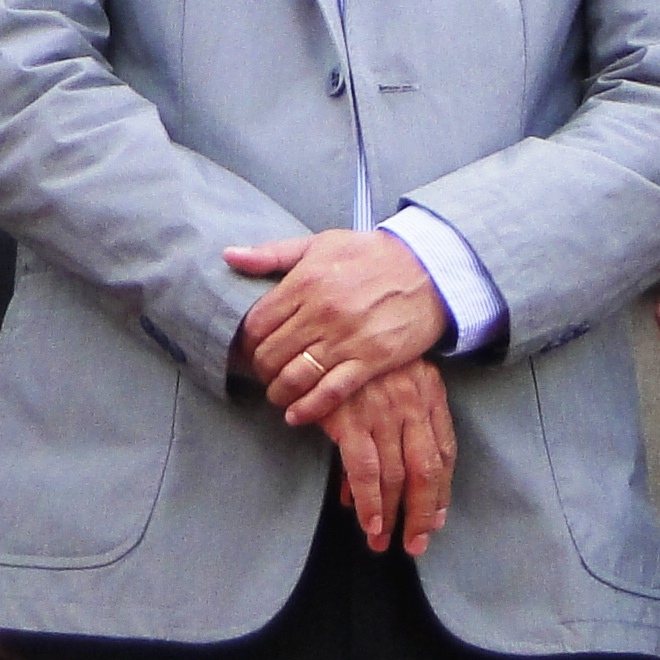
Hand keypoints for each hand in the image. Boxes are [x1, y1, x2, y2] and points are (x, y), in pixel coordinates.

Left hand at [229, 230, 451, 421]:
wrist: (429, 269)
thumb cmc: (370, 254)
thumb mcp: (319, 244)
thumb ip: (272, 254)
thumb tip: (229, 256)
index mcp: (305, 282)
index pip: (257, 322)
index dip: (246, 341)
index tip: (248, 348)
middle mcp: (321, 312)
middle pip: (271, 353)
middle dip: (260, 369)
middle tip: (262, 373)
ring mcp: (347, 338)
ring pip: (296, 376)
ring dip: (279, 392)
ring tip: (277, 394)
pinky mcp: (372, 360)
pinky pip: (332, 392)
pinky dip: (309, 408)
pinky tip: (295, 415)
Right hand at [321, 359, 455, 555]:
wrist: (320, 325)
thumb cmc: (357, 356)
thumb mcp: (394, 374)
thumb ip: (404, 417)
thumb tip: (396, 477)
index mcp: (429, 390)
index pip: (445, 450)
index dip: (441, 490)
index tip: (434, 519)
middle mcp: (411, 401)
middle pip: (426, 470)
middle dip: (421, 513)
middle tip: (415, 542)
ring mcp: (381, 410)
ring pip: (396, 475)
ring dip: (390, 515)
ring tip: (382, 542)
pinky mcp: (349, 416)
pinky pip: (364, 469)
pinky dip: (367, 500)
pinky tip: (366, 520)